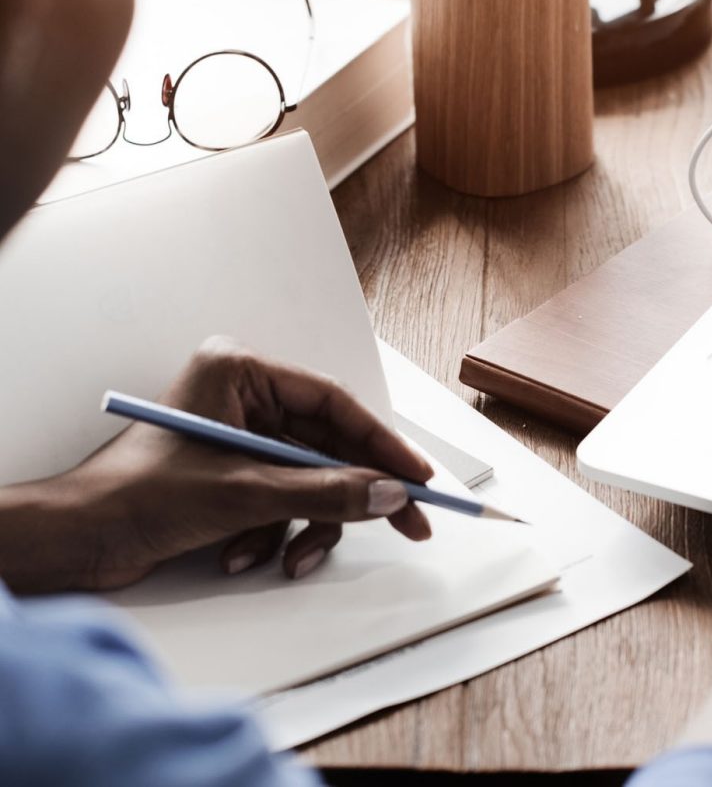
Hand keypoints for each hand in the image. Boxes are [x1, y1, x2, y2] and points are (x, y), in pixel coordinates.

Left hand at [0, 338, 433, 592]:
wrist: (75, 542)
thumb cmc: (135, 496)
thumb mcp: (245, 494)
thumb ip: (326, 492)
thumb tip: (388, 493)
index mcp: (240, 372)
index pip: (333, 404)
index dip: (382, 442)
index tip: (416, 475)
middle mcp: (242, 398)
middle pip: (328, 445)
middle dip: (355, 493)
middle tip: (406, 520)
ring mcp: (238, 438)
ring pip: (310, 480)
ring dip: (303, 524)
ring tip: (289, 558)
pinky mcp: (232, 475)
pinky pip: (283, 500)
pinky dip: (274, 533)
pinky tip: (243, 555)